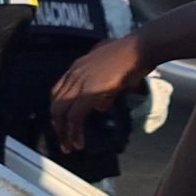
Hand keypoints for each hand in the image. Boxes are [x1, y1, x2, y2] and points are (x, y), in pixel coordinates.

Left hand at [49, 33, 146, 152]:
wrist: (140, 49)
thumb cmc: (133, 58)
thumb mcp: (113, 75)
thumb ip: (103, 91)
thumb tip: (99, 107)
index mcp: (77, 68)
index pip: (58, 91)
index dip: (59, 110)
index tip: (63, 124)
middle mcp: (73, 74)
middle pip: (55, 103)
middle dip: (57, 125)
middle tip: (63, 141)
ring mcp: (80, 82)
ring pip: (61, 112)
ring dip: (63, 132)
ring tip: (69, 147)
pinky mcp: (89, 91)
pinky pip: (74, 116)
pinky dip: (74, 132)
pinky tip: (78, 143)